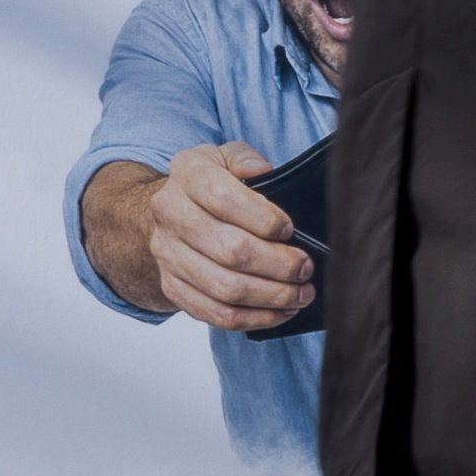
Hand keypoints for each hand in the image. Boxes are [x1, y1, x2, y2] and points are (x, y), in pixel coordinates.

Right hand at [141, 142, 318, 334]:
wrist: (172, 212)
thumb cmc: (212, 182)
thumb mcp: (227, 156)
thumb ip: (245, 159)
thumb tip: (261, 170)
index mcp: (188, 174)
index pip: (224, 199)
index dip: (263, 218)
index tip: (290, 230)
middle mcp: (170, 215)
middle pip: (230, 250)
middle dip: (279, 265)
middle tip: (306, 268)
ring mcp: (168, 255)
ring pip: (225, 289)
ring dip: (272, 297)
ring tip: (302, 294)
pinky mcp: (173, 287)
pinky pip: (216, 314)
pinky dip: (255, 318)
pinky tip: (281, 311)